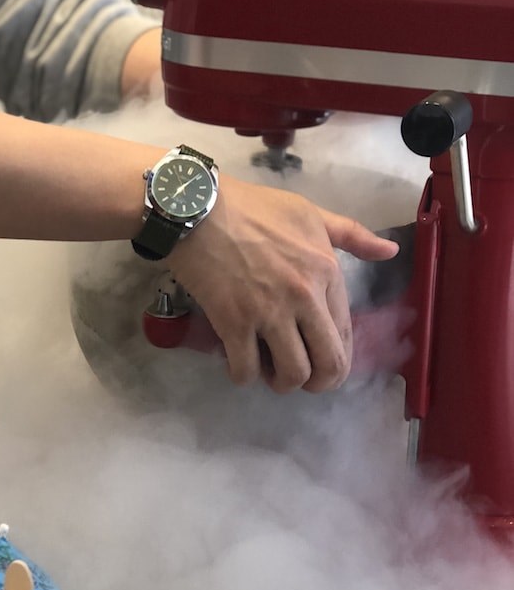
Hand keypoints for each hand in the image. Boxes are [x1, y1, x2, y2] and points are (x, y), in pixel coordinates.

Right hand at [168, 175, 397, 394]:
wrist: (198, 206)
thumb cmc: (253, 208)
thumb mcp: (309, 213)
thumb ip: (351, 235)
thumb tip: (391, 252)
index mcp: (327, 271)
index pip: (346, 334)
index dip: (336, 358)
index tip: (319, 360)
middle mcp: (305, 296)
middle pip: (328, 364)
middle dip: (318, 383)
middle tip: (300, 380)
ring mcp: (269, 312)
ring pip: (292, 374)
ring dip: (282, 383)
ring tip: (268, 372)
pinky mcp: (233, 322)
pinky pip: (246, 369)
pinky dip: (243, 376)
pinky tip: (238, 365)